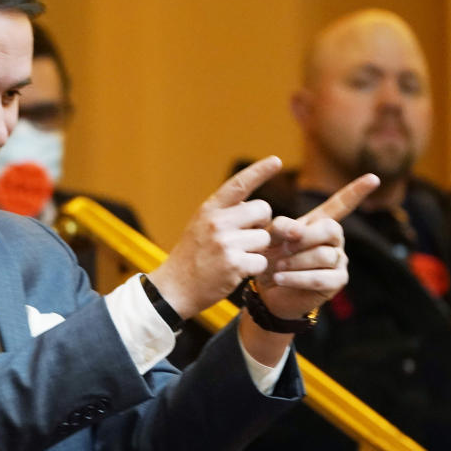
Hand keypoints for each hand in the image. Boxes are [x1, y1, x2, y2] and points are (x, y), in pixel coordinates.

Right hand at [149, 156, 283, 319]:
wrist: (174, 289)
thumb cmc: (191, 257)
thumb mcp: (200, 227)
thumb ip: (224, 215)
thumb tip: (254, 207)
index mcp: (209, 210)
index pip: (238, 184)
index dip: (259, 171)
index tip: (276, 161)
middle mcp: (217, 222)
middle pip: (263, 210)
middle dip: (262, 223)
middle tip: (247, 237)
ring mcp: (225, 244)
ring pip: (265, 238)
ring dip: (257, 250)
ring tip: (236, 258)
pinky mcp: (234, 265)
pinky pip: (262, 261)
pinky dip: (255, 268)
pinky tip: (237, 272)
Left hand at [254, 173, 379, 318]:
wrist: (266, 289)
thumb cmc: (269, 257)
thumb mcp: (270, 237)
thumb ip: (281, 227)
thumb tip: (296, 230)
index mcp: (319, 223)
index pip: (341, 205)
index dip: (356, 191)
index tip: (373, 178)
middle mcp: (334, 240)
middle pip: (331, 229)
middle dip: (304, 237)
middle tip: (284, 247)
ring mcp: (338, 260)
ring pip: (323, 255)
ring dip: (296, 262)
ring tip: (277, 266)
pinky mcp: (336, 282)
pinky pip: (321, 278)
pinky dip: (297, 278)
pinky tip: (280, 278)